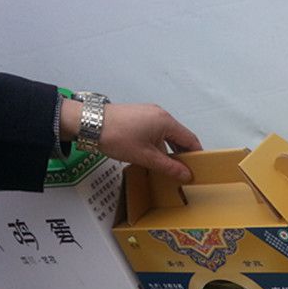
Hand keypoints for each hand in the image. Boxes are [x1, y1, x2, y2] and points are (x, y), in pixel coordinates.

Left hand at [60, 99, 201, 181]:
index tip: (198, 169)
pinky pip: (156, 131)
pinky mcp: (138, 116)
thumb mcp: (146, 157)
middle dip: (182, 154)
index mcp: (166, 121)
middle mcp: (160, 114)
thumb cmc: (116, 136)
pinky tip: (152, 156)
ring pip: (167, 134)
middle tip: (183, 171)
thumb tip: (186, 175)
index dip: (196, 155)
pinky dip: (158, 144)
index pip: (190, 139)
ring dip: (169, 150)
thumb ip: (169, 167)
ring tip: (167, 167)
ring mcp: (148, 113)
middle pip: (179, 136)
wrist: (89, 123)